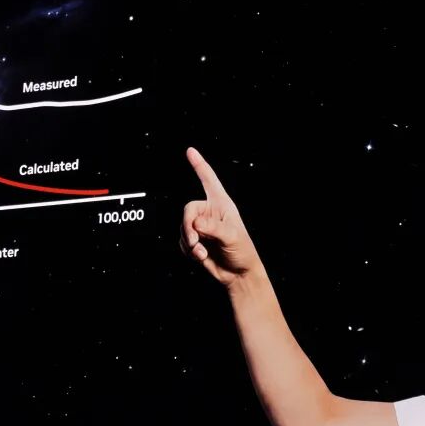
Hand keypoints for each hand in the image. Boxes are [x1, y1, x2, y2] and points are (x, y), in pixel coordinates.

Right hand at [180, 147, 260, 287]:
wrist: (238, 274)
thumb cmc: (242, 252)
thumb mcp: (232, 237)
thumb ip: (213, 228)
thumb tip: (196, 223)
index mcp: (222, 204)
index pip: (209, 180)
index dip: (199, 165)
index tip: (190, 151)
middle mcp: (209, 213)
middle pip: (188, 210)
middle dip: (188, 227)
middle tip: (195, 241)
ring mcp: (201, 227)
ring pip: (183, 227)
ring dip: (189, 242)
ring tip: (202, 252)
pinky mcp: (195, 241)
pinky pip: (181, 241)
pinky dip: (188, 250)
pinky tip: (200, 256)